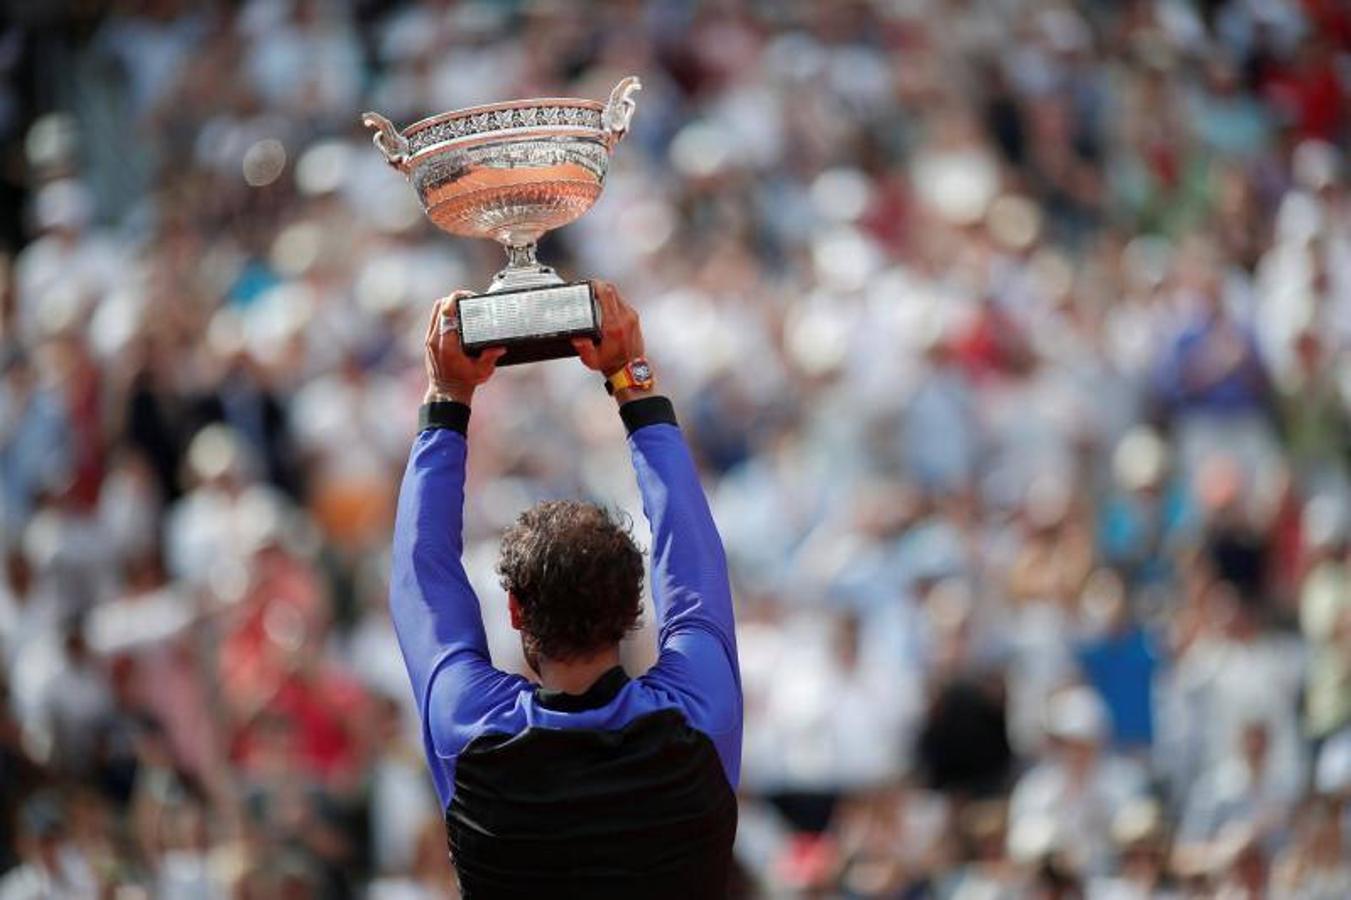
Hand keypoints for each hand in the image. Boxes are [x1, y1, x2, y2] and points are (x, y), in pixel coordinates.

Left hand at [424, 293, 505, 404]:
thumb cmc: (464, 382)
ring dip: (448, 304)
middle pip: (439, 306)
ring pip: (435, 310)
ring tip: (463, 306)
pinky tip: (456, 316)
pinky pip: (434, 319)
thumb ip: (490, 357)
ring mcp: (430, 340)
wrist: (447, 393)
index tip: (469, 296)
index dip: (457, 299)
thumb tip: (500, 346)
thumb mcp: (482, 371)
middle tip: (469, 300)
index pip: (447, 312)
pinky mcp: (429, 341)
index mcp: (447, 344)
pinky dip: (444, 313)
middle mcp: (435, 340)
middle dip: (454, 298)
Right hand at [571, 282, 650, 402]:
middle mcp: (625, 318)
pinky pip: (622, 302)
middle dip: (600, 286)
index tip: (589, 284)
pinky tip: (604, 306)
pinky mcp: (634, 318)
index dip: (597, 285)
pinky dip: (613, 300)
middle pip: (613, 290)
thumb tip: (577, 337)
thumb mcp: (591, 360)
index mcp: (614, 325)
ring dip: (607, 293)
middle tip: (589, 288)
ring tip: (595, 296)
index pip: (608, 295)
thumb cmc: (611, 364)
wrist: (631, 370)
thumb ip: (583, 348)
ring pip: (618, 295)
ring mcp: (632, 316)